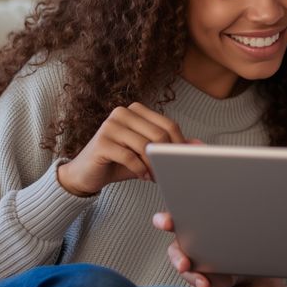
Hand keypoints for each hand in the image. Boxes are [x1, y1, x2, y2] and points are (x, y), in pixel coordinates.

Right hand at [57, 104, 186, 196]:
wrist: (86, 174)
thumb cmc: (120, 162)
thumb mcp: (148, 153)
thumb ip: (171, 146)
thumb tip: (200, 145)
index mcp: (136, 110)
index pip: (168, 125)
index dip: (179, 146)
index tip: (181, 162)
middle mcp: (122, 113)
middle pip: (159, 135)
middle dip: (167, 156)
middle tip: (168, 172)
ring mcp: (110, 125)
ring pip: (145, 146)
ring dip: (154, 165)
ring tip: (155, 176)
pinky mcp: (102, 142)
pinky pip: (130, 156)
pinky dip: (140, 170)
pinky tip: (143, 176)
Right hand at [154, 211, 286, 286]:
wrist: (249, 258)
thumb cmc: (239, 235)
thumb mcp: (241, 223)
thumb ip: (240, 216)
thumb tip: (258, 204)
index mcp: (194, 223)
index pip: (175, 219)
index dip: (166, 220)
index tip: (164, 222)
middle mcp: (189, 243)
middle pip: (175, 249)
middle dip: (178, 257)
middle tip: (184, 264)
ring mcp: (193, 262)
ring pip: (186, 270)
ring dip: (193, 277)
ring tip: (204, 283)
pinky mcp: (200, 279)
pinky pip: (198, 282)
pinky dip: (205, 286)